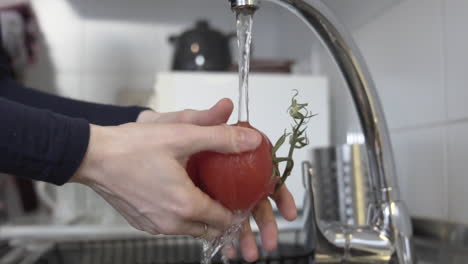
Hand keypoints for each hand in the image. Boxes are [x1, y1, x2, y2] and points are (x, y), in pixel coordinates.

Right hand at [136, 99, 297, 261]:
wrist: (92, 156)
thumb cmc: (131, 146)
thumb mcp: (181, 135)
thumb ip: (221, 138)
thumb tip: (250, 139)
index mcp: (184, 205)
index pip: (226, 219)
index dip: (238, 207)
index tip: (241, 192)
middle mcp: (170, 223)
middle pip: (211, 228)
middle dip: (222, 214)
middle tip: (226, 191)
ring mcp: (155, 226)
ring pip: (192, 228)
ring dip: (202, 214)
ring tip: (204, 188)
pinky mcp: (143, 223)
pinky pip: (173, 225)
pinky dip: (182, 213)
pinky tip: (180, 191)